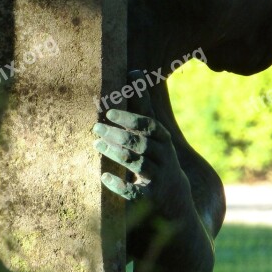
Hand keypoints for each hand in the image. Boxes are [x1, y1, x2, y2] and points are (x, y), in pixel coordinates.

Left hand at [92, 71, 191, 221]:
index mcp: (164, 140)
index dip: (130, 118)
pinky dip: (119, 184)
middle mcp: (164, 158)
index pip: (148, 125)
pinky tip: (105, 177)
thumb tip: (133, 70)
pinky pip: (134, 191)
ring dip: (115, 153)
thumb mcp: (155, 133)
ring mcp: (159, 178)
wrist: (176, 200)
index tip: (109, 112)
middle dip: (117, 134)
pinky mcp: (151, 197)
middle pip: (140, 143)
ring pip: (137, 163)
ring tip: (97, 145)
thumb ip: (143, 106)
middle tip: (96, 128)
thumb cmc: (159, 157)